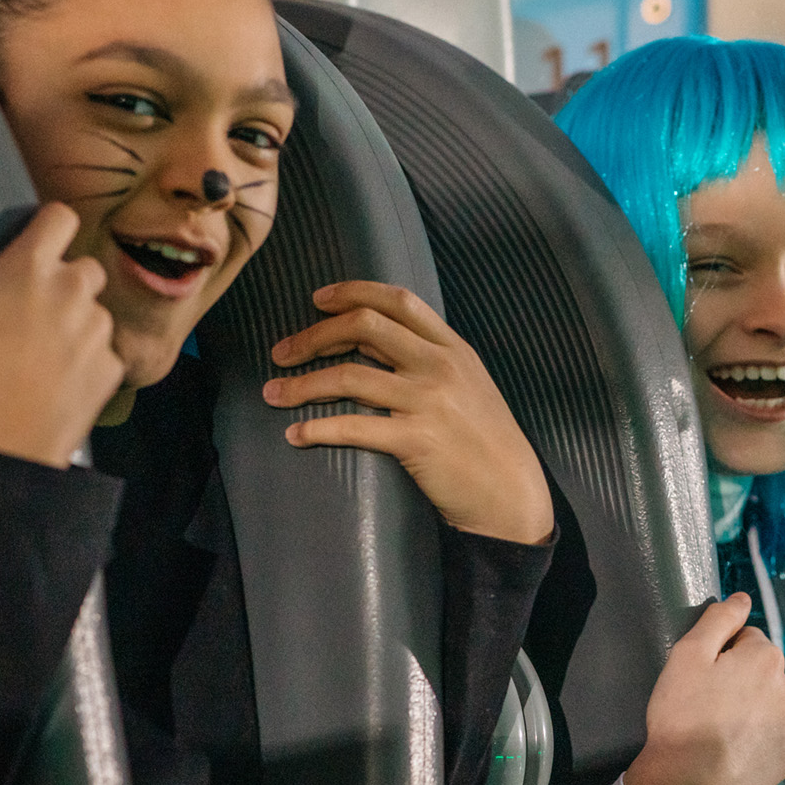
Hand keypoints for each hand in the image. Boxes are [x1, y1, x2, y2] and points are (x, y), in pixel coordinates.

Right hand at [0, 180, 120, 466]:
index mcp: (33, 267)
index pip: (60, 216)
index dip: (47, 225)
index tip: (32, 242)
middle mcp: (76, 291)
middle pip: (82, 266)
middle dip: (62, 278)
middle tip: (25, 305)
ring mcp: (99, 331)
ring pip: (96, 309)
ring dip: (75, 319)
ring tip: (37, 346)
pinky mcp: (112, 367)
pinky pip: (104, 352)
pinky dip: (86, 359)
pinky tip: (54, 376)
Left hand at [265, 281, 552, 542]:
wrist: (511, 492)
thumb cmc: (487, 441)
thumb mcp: (471, 385)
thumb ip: (434, 361)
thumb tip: (383, 345)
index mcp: (453, 348)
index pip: (397, 301)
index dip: (352, 292)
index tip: (317, 300)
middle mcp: (440, 366)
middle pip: (364, 326)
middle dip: (313, 335)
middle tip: (282, 352)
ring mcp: (429, 401)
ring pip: (349, 376)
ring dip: (301, 384)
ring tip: (273, 393)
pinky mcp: (416, 440)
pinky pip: (353, 427)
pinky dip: (316, 429)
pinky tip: (296, 434)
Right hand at [623, 593, 784, 784]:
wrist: (688, 781)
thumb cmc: (684, 714)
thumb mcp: (688, 655)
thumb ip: (718, 620)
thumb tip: (743, 599)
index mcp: (767, 659)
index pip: (747, 641)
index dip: (722, 654)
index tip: (703, 676)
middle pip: (763, 674)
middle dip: (741, 682)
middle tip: (708, 704)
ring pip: (770, 708)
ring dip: (752, 712)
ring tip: (719, 732)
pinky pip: (771, 742)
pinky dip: (756, 744)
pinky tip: (732, 753)